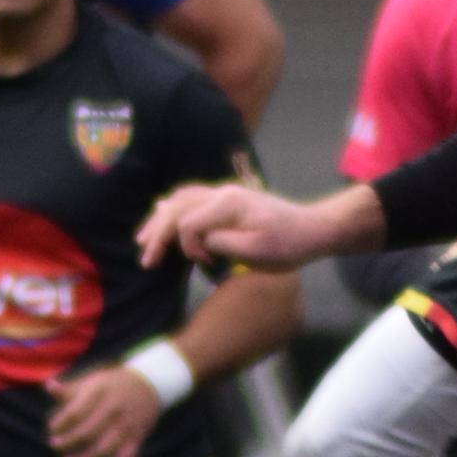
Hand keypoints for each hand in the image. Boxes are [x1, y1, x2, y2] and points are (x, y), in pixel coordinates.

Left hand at [46, 363, 165, 456]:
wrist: (151, 384)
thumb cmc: (114, 384)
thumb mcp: (93, 381)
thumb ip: (70, 389)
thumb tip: (48, 387)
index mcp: (100, 393)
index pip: (75, 412)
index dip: (60, 423)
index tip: (52, 428)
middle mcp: (113, 410)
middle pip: (86, 432)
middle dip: (67, 442)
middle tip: (54, 445)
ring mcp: (126, 426)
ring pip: (103, 449)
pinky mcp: (137, 438)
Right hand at [139, 179, 376, 272]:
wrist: (313, 229)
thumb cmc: (289, 245)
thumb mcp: (257, 251)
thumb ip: (222, 243)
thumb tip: (198, 241)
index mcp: (228, 204)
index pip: (188, 222)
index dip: (188, 246)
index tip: (205, 264)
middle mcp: (222, 192)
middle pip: (177, 207)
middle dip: (158, 231)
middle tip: (145, 258)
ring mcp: (224, 193)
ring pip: (181, 200)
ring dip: (161, 219)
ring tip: (143, 239)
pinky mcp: (228, 201)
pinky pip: (193, 199)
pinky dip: (174, 209)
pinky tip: (161, 210)